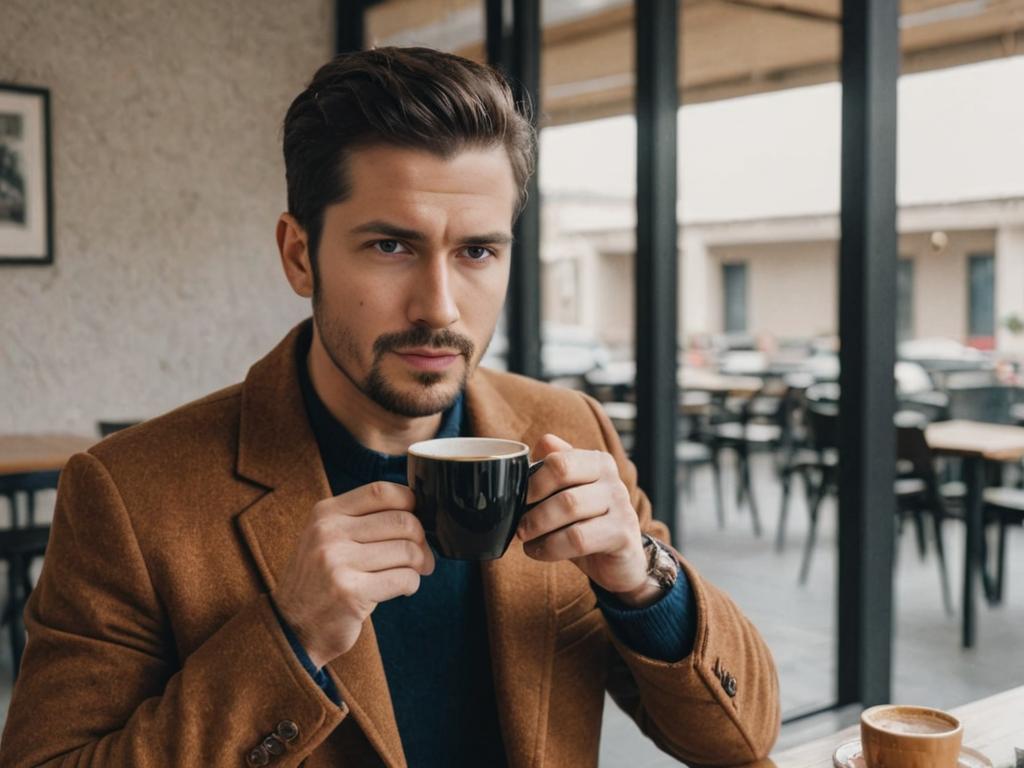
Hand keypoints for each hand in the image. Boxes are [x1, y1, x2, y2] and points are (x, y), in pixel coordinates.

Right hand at [273, 481, 435, 667]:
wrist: (293, 628)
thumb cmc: (322, 580)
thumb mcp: (329, 538)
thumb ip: (363, 519)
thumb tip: (417, 510)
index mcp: (325, 513)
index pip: (381, 491)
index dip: (410, 502)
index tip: (417, 518)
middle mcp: (329, 533)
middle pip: (402, 521)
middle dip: (422, 540)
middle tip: (423, 556)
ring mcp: (337, 562)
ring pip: (407, 550)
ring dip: (420, 564)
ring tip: (414, 572)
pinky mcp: (350, 593)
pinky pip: (403, 578)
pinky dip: (412, 584)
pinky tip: (404, 588)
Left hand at [518, 434, 653, 605]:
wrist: (620, 562)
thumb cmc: (587, 523)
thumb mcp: (571, 493)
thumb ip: (556, 467)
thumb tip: (540, 443)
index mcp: (598, 463)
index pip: (559, 460)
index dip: (533, 480)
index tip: (518, 499)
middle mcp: (613, 480)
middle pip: (562, 478)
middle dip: (533, 502)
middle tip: (519, 525)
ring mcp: (621, 507)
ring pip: (569, 506)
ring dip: (538, 527)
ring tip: (527, 539)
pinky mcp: (622, 536)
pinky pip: (578, 538)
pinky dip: (550, 547)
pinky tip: (541, 552)